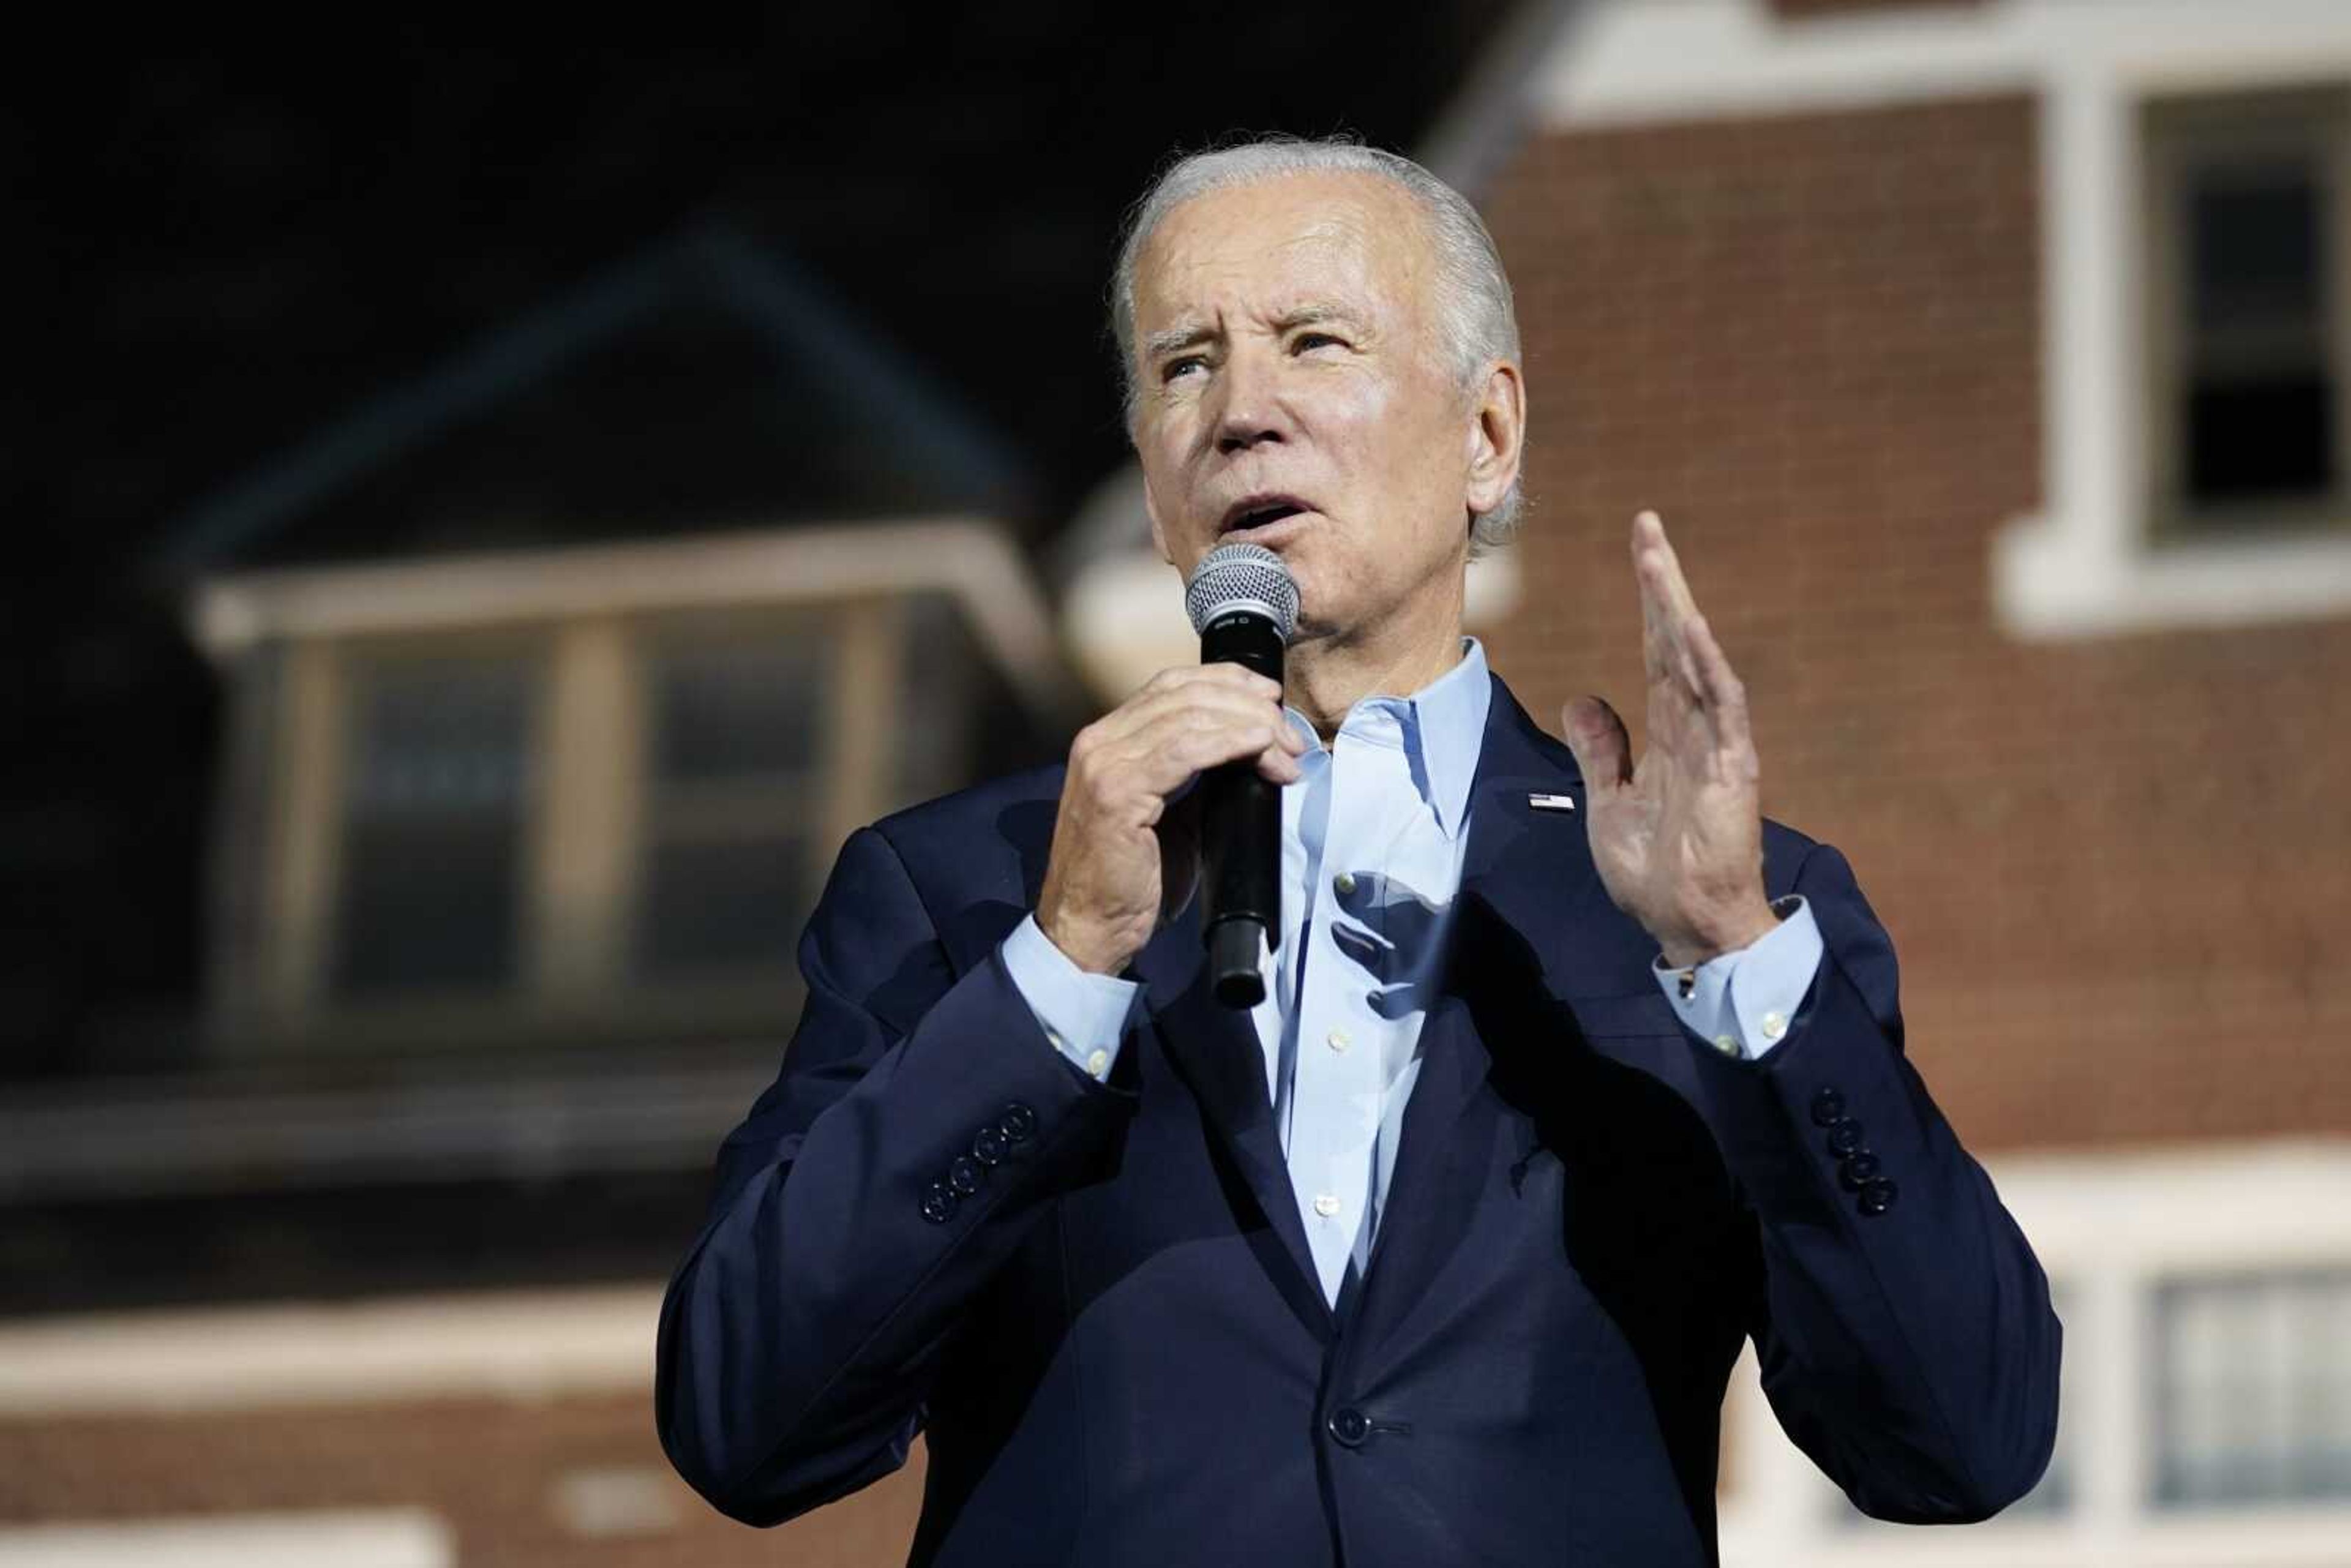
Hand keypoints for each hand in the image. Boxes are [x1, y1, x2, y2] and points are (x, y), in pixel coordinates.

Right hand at [1038, 664, 1307, 975]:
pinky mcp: (1115, 794)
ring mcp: (1103, 764)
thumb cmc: (1131, 883)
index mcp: (1108, 741)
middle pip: (1185, 694)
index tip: (1270, 699)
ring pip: (1189, 716)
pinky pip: (1184, 750)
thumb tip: (1250, 751)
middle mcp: (1099, 742)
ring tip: (1285, 753)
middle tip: (1290, 736)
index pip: (1171, 685)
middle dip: (1248, 707)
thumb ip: (1196, 775)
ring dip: (1250, 727)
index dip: (1227, 682)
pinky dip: (1230, 743)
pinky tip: (1259, 750)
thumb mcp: (1170, 815)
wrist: (1089, 932)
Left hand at [1561, 511, 1777, 968]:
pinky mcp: (1733, 771)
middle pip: (1674, 643)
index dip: (1645, 605)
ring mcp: (1717, 746)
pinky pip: (1723, 709)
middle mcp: (1694, 729)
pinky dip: (1708, 669)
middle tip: (1645, 528)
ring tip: (1657, 560)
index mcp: (1666, 735)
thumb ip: (1601, 751)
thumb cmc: (1656, 875)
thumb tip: (1585, 698)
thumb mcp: (1609, 803)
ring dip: (1677, 611)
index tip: (1637, 552)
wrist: (1687, 927)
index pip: (1654, 654)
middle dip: (1660, 586)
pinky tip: (1692, 631)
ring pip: (1696, 662)